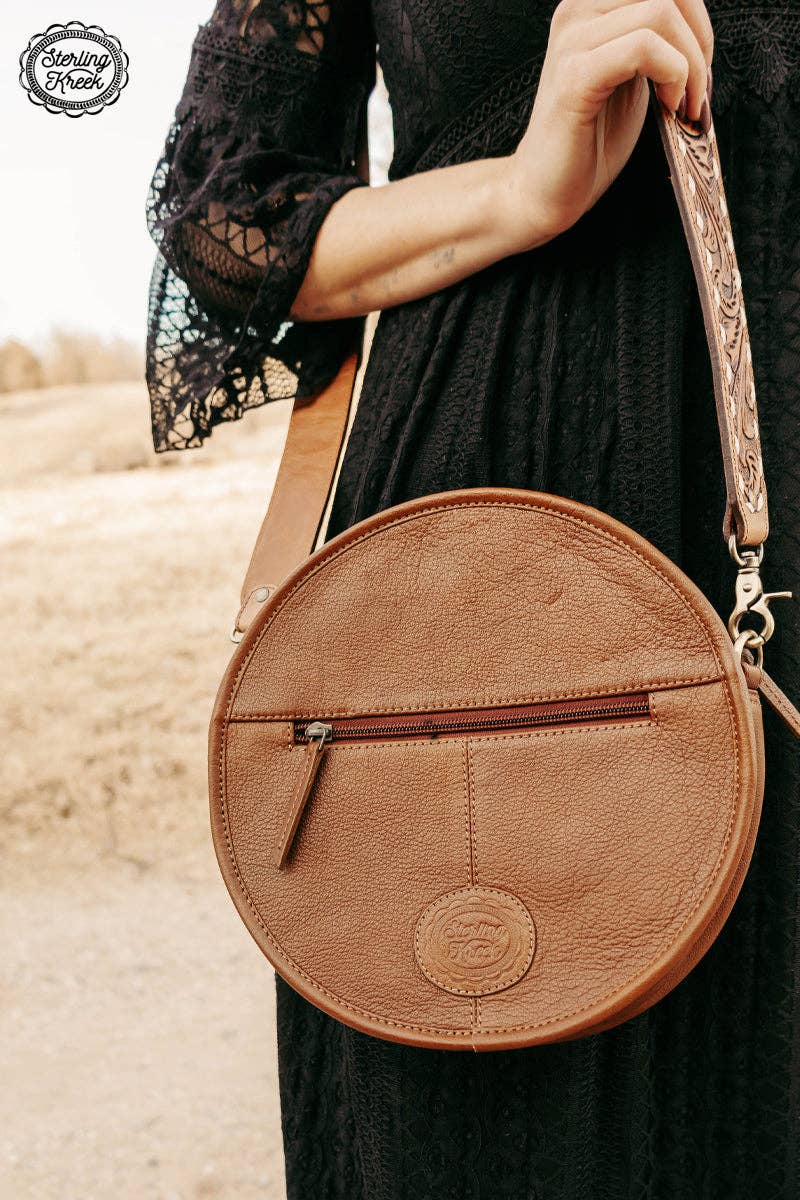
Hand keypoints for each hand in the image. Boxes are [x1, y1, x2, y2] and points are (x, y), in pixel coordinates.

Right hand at [503, 0, 713, 243]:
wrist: (545, 190)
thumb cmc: (591, 141)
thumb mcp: (632, 76)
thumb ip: (657, 42)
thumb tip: (702, 28)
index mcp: (590, 7)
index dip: (698, 19)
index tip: (701, 69)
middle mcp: (577, 11)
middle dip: (700, 37)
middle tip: (699, 89)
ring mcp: (573, 42)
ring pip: (660, 12)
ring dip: (690, 62)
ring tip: (685, 104)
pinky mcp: (576, 77)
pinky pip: (643, 48)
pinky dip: (673, 75)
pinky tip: (669, 107)